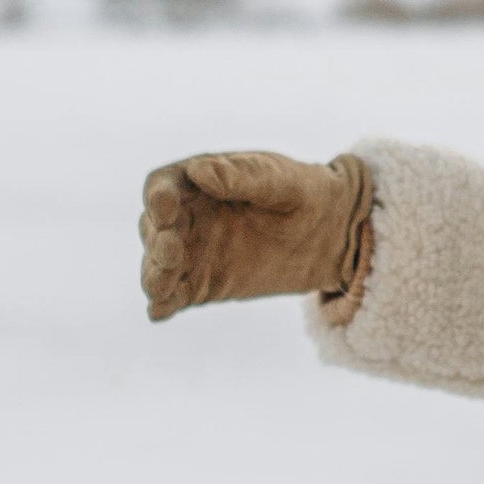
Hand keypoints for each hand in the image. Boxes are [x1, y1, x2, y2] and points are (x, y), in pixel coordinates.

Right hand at [139, 149, 373, 320]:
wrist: (330, 234)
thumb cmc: (303, 193)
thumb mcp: (281, 180)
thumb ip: (243, 176)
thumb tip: (199, 171)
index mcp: (198, 182)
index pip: (163, 187)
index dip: (158, 198)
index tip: (165, 210)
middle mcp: (186, 217)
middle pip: (154, 229)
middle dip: (156, 241)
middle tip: (169, 253)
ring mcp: (192, 253)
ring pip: (158, 265)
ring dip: (153, 275)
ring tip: (159, 287)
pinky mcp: (203, 285)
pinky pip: (177, 295)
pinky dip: (164, 304)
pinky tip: (160, 312)